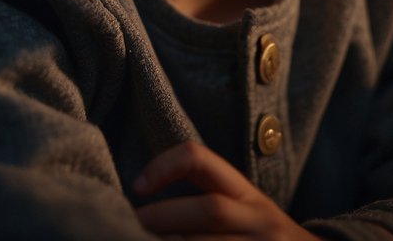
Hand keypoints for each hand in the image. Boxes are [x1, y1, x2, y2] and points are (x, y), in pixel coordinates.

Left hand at [132, 141, 322, 239]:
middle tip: (131, 225)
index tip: (138, 186)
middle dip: (165, 218)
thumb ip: (203, 202)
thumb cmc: (261, 239)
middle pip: (210, 209)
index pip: (201, 160)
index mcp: (246, 195)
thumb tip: (142, 207)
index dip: (165, 166)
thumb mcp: (243, 212)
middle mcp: (259, 219)